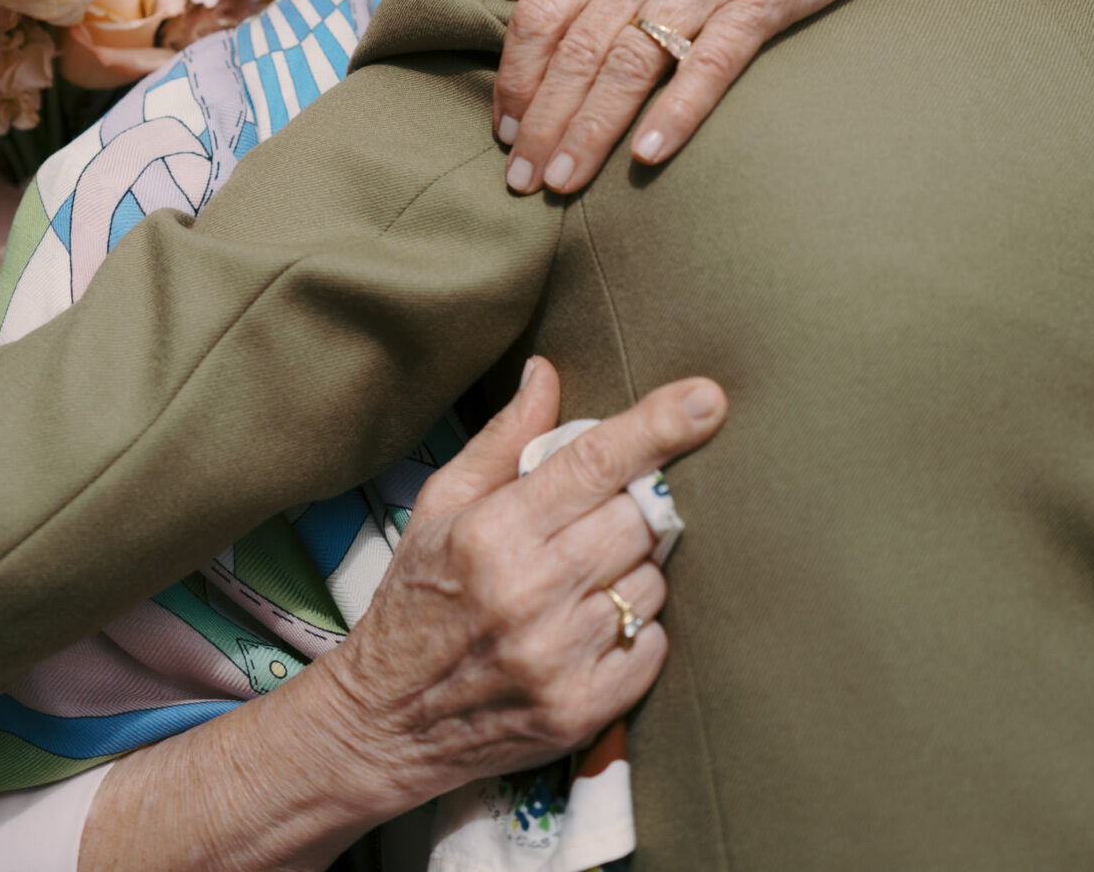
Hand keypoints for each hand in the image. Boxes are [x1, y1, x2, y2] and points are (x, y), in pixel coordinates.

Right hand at [311, 360, 725, 808]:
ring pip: (652, 583)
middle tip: (599, 521)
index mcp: (490, 532)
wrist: (387, 720)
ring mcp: (557, 657)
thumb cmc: (415, 600)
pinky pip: (654, 646)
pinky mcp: (580, 710)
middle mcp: (527, 593)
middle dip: (634, 510)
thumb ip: (503, 440)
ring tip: (581, 584)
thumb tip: (547, 373)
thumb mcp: (439, 506)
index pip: (594, 463)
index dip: (658, 426)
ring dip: (633, 573)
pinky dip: (636, 631)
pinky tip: (591, 629)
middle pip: (639, 520)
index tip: (705, 399)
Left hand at [495, 0, 901, 193]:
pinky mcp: (760, 1)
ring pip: (631, 64)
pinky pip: (709, 64)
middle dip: (542, 120)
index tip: (502, 128)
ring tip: (564, 180)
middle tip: (521, 179)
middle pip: (577, 49)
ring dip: (591, 129)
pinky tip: (646, 155)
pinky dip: (675, 111)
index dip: (515, 75)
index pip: (540, 12)